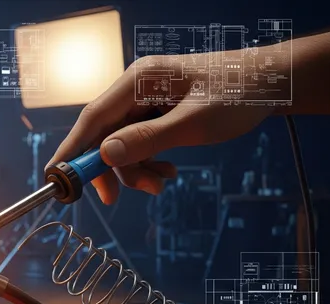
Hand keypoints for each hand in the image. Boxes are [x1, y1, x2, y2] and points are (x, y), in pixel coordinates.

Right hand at [50, 54, 273, 203]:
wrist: (273, 84)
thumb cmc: (238, 95)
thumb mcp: (193, 123)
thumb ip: (147, 139)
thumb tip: (105, 154)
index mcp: (139, 80)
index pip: (93, 117)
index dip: (71, 149)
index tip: (56, 177)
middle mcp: (136, 88)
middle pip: (104, 133)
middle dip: (110, 167)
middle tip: (116, 198)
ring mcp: (145, 100)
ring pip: (121, 142)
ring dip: (135, 168)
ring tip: (162, 182)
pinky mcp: (156, 112)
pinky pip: (138, 141)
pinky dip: (148, 161)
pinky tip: (168, 170)